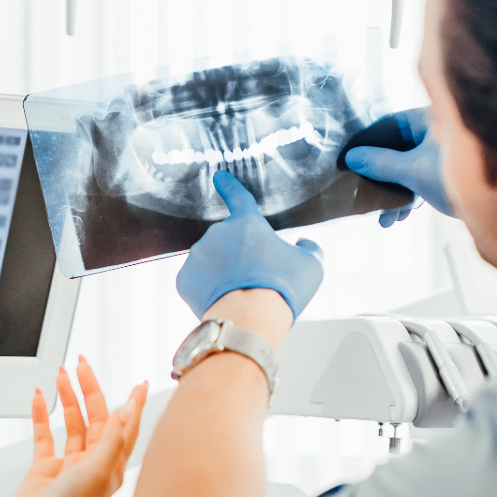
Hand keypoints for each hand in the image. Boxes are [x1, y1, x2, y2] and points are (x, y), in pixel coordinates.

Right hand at [0, 358, 147, 496]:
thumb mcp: (97, 472)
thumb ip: (112, 440)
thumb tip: (126, 411)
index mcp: (111, 466)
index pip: (126, 426)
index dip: (133, 404)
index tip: (139, 382)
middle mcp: (92, 464)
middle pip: (96, 417)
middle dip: (90, 389)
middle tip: (82, 365)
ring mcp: (68, 466)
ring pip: (72, 423)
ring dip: (67, 399)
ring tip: (61, 375)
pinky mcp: (44, 471)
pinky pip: (45, 436)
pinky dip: (41, 416)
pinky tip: (38, 398)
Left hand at [176, 171, 324, 319]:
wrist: (249, 319)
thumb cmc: (281, 289)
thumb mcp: (311, 265)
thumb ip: (309, 249)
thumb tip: (304, 244)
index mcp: (247, 223)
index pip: (239, 197)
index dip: (229, 186)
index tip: (219, 177)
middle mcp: (217, 233)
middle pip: (229, 242)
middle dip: (240, 257)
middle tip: (256, 281)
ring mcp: (197, 256)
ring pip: (212, 262)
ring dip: (224, 273)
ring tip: (241, 295)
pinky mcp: (184, 280)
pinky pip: (197, 281)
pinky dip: (208, 290)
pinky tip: (223, 301)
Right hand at [342, 107, 449, 224]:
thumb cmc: (462, 176)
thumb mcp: (414, 171)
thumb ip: (382, 164)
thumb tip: (353, 158)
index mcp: (430, 118)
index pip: (388, 124)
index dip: (367, 143)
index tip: (348, 159)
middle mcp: (438, 131)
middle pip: (397, 149)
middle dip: (379, 176)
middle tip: (362, 193)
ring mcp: (445, 152)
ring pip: (408, 168)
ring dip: (394, 193)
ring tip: (384, 218)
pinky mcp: (450, 172)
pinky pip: (422, 179)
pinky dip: (410, 196)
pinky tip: (401, 216)